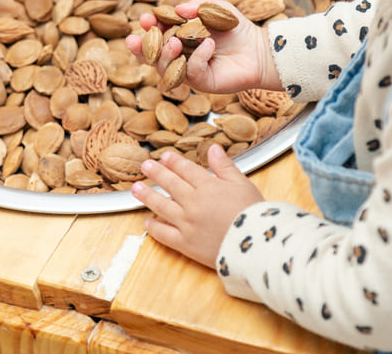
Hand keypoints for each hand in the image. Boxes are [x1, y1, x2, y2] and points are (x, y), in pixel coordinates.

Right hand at [125, 0, 281, 93]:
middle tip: (138, 37)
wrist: (258, 49)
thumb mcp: (215, 7)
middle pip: (152, 55)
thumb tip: (178, 8)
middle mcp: (178, 56)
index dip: (148, 28)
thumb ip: (197, 4)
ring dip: (166, 54)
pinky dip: (197, 57)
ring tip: (175, 42)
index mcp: (177, 37)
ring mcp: (188, 71)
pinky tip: (209, 45)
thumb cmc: (235, 28)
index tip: (145, 19)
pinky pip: (191, 72)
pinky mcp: (202, 82)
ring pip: (165, 68)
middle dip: (143, 46)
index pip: (155, 34)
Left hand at [131, 145, 263, 268]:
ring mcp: (187, 223)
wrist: (255, 244)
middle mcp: (193, 202)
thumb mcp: (242, 184)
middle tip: (145, 165)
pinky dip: (153, 227)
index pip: (186, 170)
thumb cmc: (253, 214)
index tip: (164, 156)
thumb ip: (225, 166)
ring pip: (162, 206)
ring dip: (147, 196)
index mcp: (208, 186)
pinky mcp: (185, 243)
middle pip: (171, 184)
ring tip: (136, 188)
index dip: (174, 162)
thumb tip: (213, 148)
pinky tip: (146, 222)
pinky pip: (164, 234)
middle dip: (156, 173)